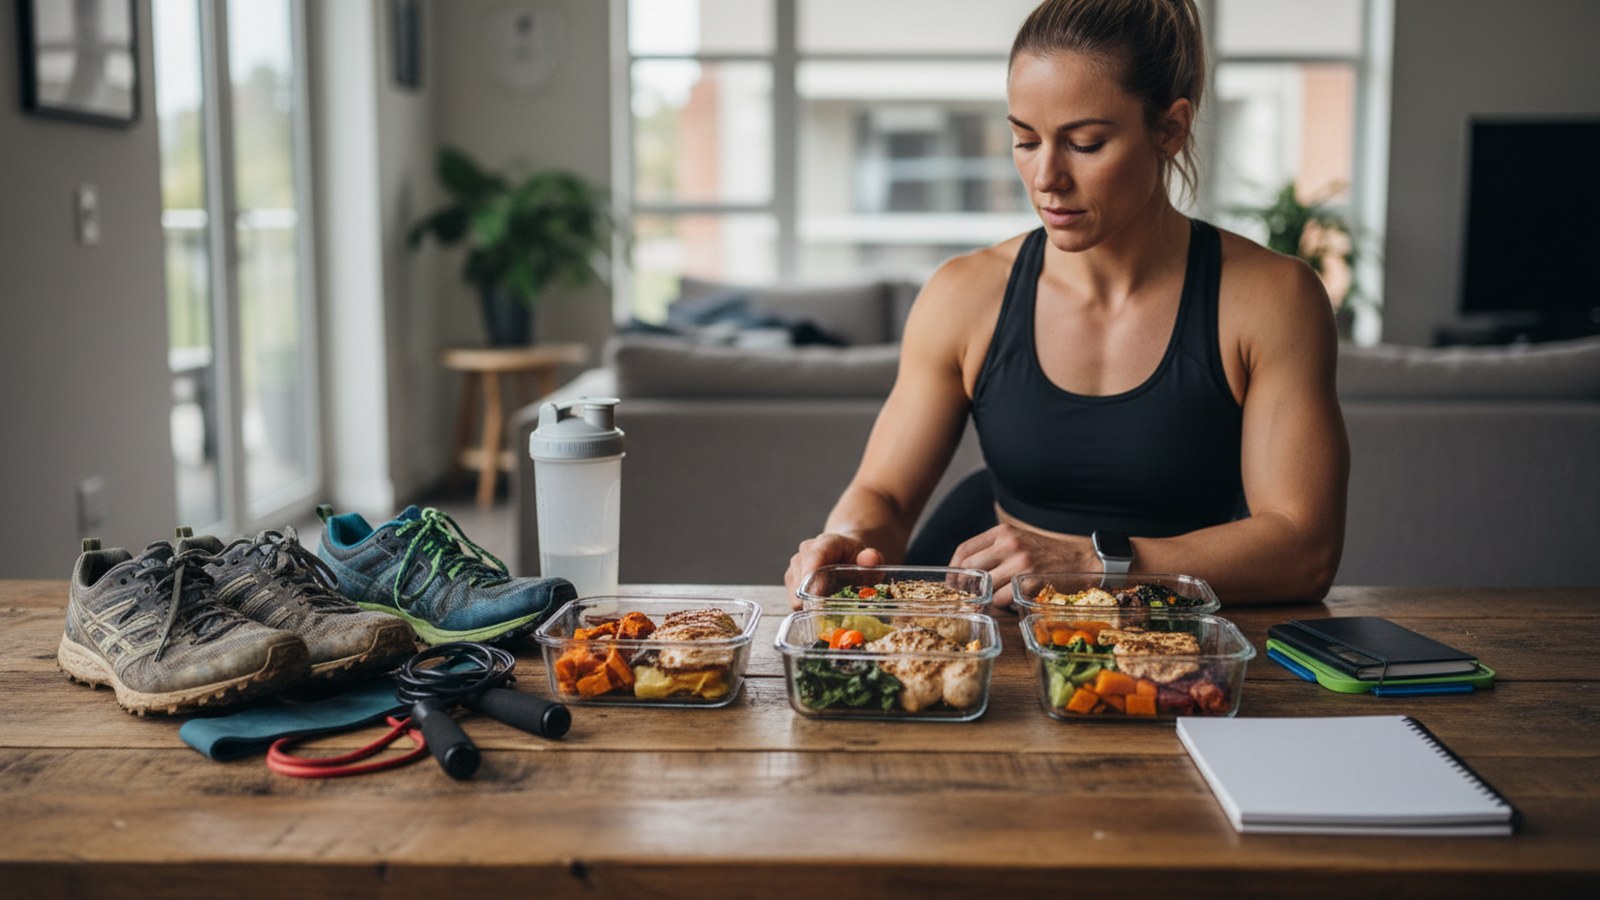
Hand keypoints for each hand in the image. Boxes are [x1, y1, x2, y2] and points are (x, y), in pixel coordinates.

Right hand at [785, 533, 885, 608]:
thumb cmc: (856, 557)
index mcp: (825, 543)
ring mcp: (795, 566)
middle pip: (803, 581)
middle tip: (835, 610)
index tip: (819, 597)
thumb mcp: (869, 557)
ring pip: (796, 595)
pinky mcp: (790, 580)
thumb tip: (870, 558)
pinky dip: (808, 608)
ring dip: (813, 605)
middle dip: (817, 599)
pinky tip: (823, 604)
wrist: (843, 552)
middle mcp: (805, 552)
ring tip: (831, 605)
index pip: (814, 557)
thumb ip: (872, 558)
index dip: (814, 577)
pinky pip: (795, 601)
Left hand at [949, 524, 1097, 607]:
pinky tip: (1010, 601)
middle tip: (969, 595)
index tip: (953, 581)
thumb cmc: (1047, 553)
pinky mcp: (1029, 583)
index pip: (964, 549)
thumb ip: (994, 549)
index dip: (954, 568)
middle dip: (965, 586)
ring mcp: (1020, 564)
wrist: (1083, 560)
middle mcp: (1009, 544)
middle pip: (969, 569)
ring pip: (985, 588)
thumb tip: (964, 570)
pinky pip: (1001, 600)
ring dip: (986, 598)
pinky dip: (1002, 605)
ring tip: (994, 598)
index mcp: (1003, 532)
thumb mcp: (1019, 540)